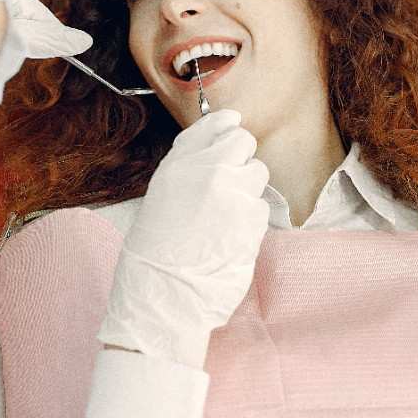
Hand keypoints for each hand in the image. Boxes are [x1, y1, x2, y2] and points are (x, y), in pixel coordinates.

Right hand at [96, 110, 269, 367]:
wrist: (164, 292)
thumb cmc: (156, 250)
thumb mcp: (162, 194)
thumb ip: (190, 163)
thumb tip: (224, 133)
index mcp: (178, 163)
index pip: (214, 125)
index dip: (226, 130)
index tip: (230, 132)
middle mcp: (208, 170)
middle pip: (244, 142)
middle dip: (241, 160)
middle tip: (227, 187)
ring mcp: (234, 191)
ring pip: (257, 174)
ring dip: (247, 191)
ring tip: (224, 219)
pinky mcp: (253, 218)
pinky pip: (261, 206)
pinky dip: (251, 220)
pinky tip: (230, 237)